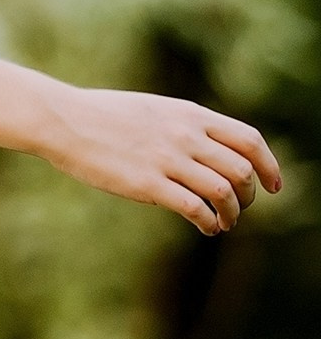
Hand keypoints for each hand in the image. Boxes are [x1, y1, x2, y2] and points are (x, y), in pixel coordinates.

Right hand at [47, 87, 280, 234]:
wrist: (65, 120)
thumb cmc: (103, 116)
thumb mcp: (155, 110)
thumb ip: (184, 126)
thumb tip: (206, 147)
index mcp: (190, 115)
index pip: (249, 139)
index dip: (269, 165)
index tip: (273, 185)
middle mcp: (186, 136)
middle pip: (242, 169)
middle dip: (250, 195)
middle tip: (241, 208)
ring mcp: (168, 160)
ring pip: (223, 191)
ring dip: (232, 212)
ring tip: (224, 223)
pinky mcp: (148, 184)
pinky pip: (194, 207)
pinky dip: (209, 222)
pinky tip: (206, 228)